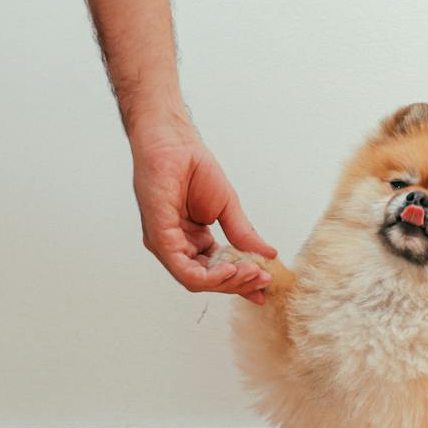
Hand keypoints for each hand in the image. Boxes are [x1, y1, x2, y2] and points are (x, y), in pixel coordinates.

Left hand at [129, 121, 276, 303]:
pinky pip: (183, 268)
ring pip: (196, 280)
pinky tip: (231, 269)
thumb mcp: (227, 207)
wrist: (175, 142)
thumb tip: (269, 255)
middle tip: (264, 279)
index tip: (266, 285)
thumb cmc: (193, 167)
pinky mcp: (158, 238)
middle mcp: (176, 246)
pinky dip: (209, 275)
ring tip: (252, 272)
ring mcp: (165, 244)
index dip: (241, 281)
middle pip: (208, 280)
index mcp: (190, 240)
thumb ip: (243, 235)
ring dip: (228, 281)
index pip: (216, 271)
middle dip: (239, 283)